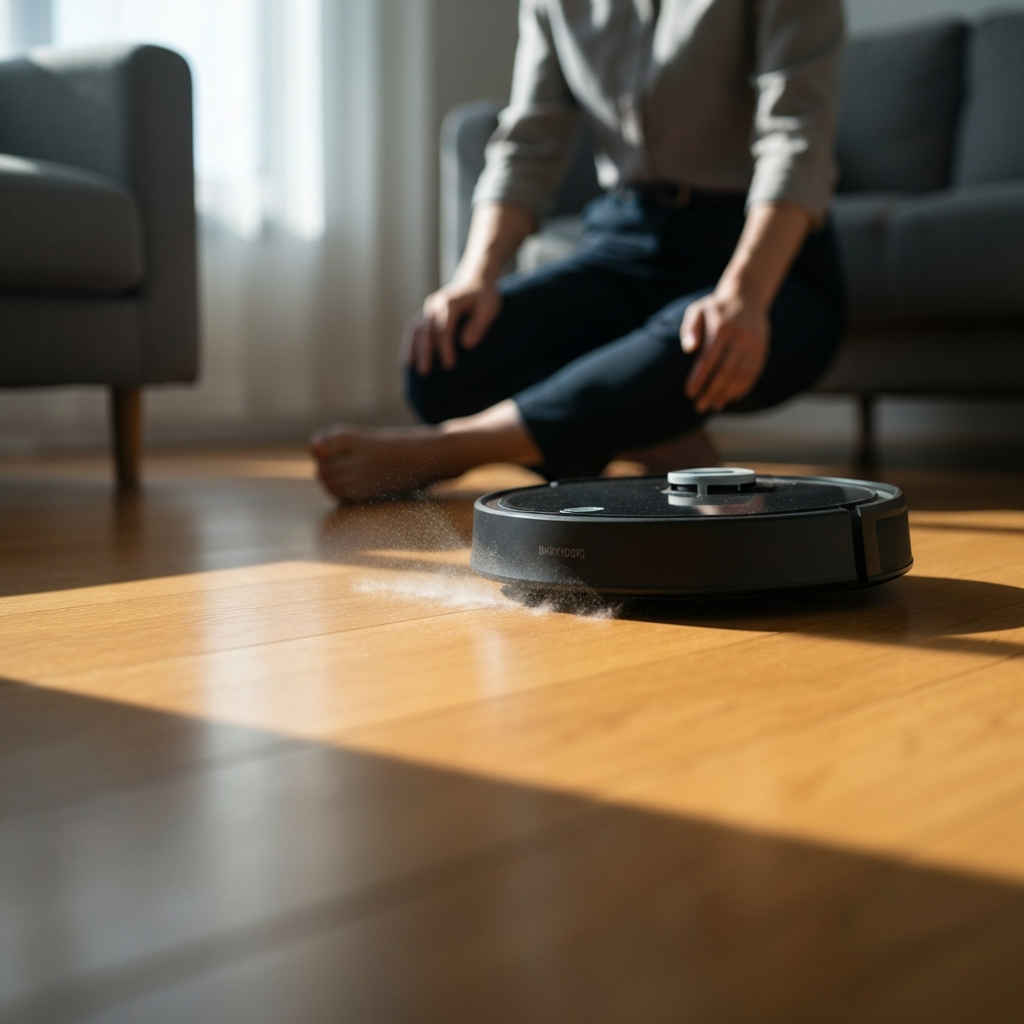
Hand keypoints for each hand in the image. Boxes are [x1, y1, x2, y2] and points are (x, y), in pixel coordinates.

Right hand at [401, 276, 501, 375]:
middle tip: (425, 372)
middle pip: (425, 330)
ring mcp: (428, 309)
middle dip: (424, 352)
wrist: (475, 280)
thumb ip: (478, 325)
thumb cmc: (484, 297)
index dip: (445, 347)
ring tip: (410, 368)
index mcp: (450, 302)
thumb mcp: (489, 308)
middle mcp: (435, 305)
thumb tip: (466, 344)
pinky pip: (413, 330)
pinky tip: (407, 361)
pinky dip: (409, 345)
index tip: (449, 366)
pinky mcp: (426, 315)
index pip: (444, 328)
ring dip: (412, 349)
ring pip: (415, 330)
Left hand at [681, 292, 769, 412]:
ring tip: (715, 405)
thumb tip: (688, 349)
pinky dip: (743, 387)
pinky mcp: (762, 349)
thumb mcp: (697, 310)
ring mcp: (754, 343)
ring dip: (727, 393)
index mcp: (722, 327)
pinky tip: (732, 397)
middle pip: (726, 371)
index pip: (709, 359)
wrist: (747, 295)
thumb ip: (690, 328)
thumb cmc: (715, 308)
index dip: (700, 378)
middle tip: (700, 406)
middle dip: (713, 391)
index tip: (690, 393)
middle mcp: (740, 336)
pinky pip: (754, 372)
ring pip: (741, 374)